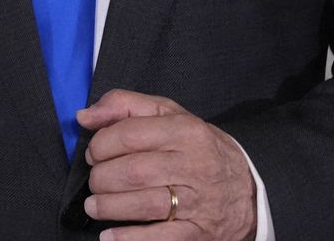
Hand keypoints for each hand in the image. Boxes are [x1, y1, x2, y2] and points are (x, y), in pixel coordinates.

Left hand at [77, 89, 256, 240]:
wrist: (248, 190)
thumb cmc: (199, 150)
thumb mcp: (170, 116)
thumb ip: (126, 107)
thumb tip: (85, 117)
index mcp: (186, 131)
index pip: (129, 134)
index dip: (100, 145)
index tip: (93, 153)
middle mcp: (194, 165)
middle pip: (132, 172)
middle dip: (101, 178)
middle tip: (95, 182)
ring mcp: (198, 202)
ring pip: (142, 205)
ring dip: (108, 207)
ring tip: (96, 206)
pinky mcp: (197, 233)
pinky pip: (158, 238)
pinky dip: (128, 238)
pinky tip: (110, 235)